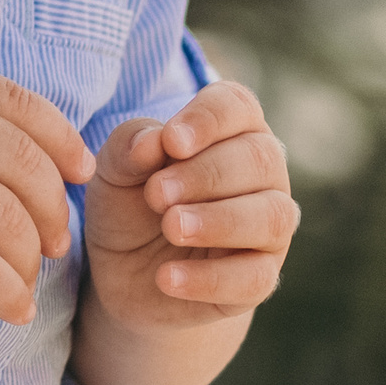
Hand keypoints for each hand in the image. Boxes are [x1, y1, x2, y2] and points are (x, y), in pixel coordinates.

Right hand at [0, 70, 92, 325]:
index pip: (14, 102)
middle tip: (53, 244)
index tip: (78, 175)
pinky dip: (8, 294)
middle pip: (23, 164)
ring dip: (29, 259)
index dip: (59, 138)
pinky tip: (12, 309)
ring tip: (23, 278)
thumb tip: (60, 165)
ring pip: (9, 220)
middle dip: (51, 210)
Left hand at [83, 80, 296, 333]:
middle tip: (156, 194)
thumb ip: (130, 147)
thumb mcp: (114, 170)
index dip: (209, 119)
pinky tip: (167, 277)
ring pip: (271, 216)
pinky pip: (255, 278)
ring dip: (219, 221)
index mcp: (229, 131)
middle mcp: (262, 174)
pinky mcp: (259, 278)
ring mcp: (268, 228)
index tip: (172, 141)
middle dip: (206, 174)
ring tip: (171, 227)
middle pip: (259, 158)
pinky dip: (210, 278)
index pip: (237, 106)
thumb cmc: (128, 202)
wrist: (123, 271)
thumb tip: (154, 141)